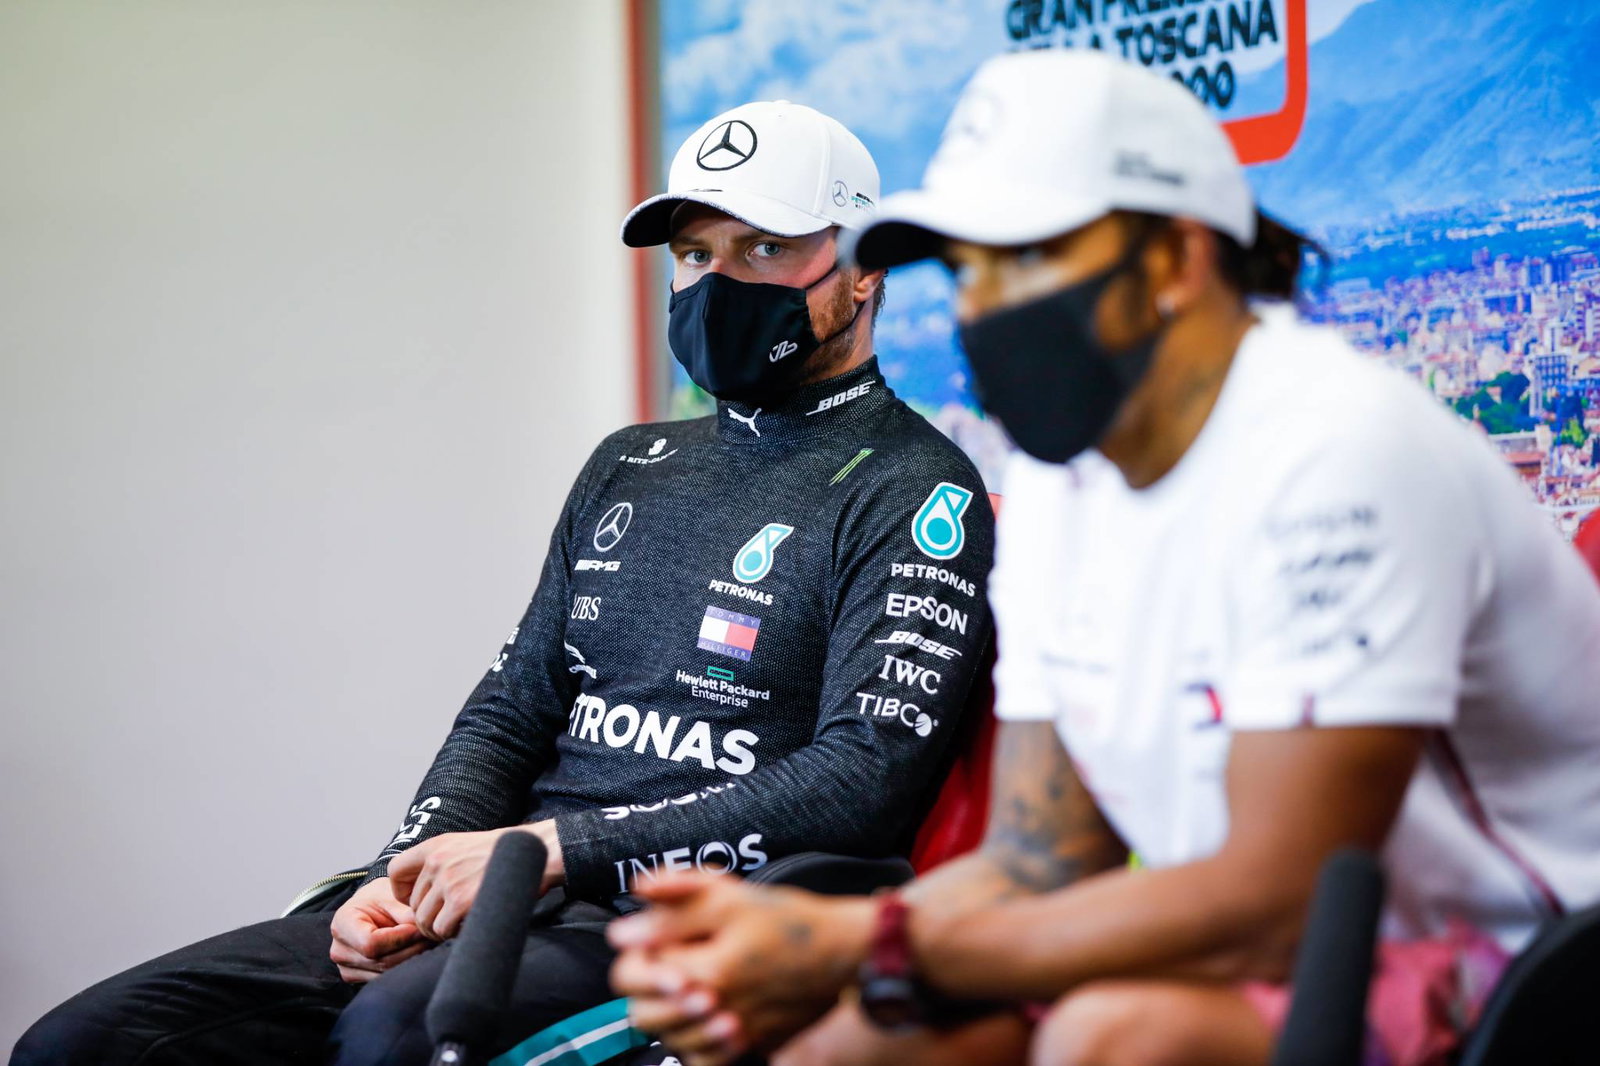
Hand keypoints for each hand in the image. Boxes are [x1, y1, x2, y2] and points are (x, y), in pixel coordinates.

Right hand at [328, 876, 431, 983]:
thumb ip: (404, 912)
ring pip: (386, 973)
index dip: (399, 939)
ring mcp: (347, 968)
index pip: (371, 943)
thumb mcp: (390, 895)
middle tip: (431, 937)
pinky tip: (417, 953)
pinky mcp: (358, 978)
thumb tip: (422, 928)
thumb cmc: (380, 899)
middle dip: (411, 949)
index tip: (418, 929)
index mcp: (342, 924)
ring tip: (427, 943)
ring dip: (411, 959)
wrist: (370, 909)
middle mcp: (340, 950)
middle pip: (381, 961)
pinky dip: (405, 968)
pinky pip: (386, 978)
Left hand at [387, 822, 563, 941]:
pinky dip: (452, 935)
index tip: (418, 900)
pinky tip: (468, 926)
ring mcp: (449, 882)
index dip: (402, 892)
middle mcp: (438, 862)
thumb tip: (425, 892)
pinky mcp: (462, 902)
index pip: (396, 871)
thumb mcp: (466, 845)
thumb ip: (443, 862)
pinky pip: (442, 930)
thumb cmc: (506, 852)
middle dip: (429, 917)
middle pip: (413, 905)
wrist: (538, 851)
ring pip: (424, 921)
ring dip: (439, 929)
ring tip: (459, 924)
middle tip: (449, 919)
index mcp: (436, 846)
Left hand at [608, 872, 874, 1065]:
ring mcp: (733, 1034)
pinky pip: (706, 1058)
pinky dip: (700, 1043)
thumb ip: (673, 910)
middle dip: (647, 987)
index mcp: (704, 971)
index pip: (630, 975)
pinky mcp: (750, 1045)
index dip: (635, 955)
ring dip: (670, 1013)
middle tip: (671, 961)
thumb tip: (622, 931)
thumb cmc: (790, 921)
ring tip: (693, 983)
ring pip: (670, 1039)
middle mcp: (714, 1011)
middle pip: (642, 1015)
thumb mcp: (730, 897)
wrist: (843, 952)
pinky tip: (710, 1014)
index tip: (654, 940)